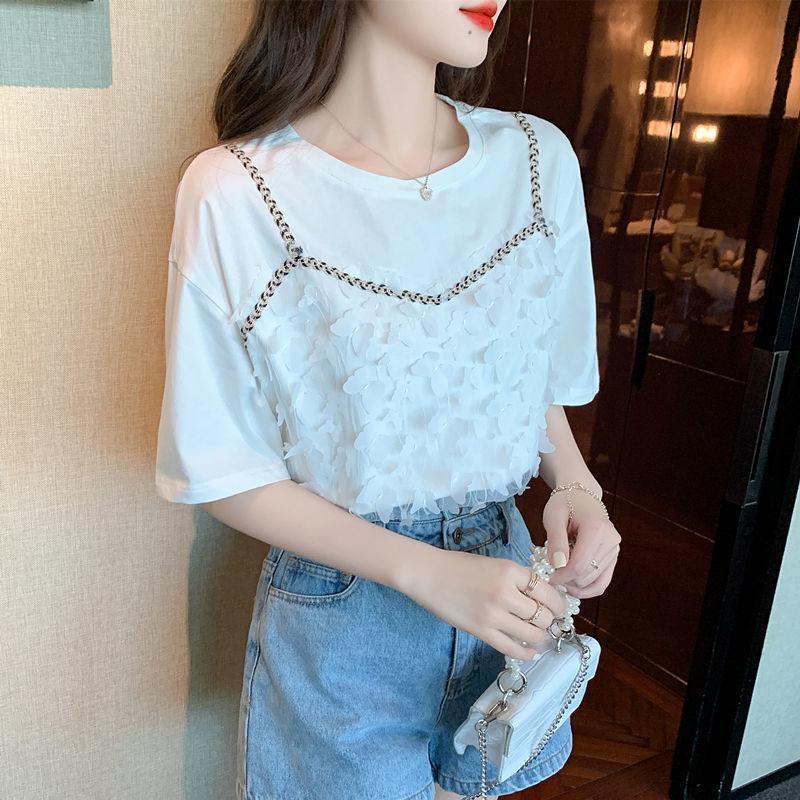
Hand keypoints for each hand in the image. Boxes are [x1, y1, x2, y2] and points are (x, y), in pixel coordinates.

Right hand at [401, 546, 568, 660]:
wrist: (428, 575)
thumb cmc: (459, 566)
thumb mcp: (494, 564)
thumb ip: (517, 579)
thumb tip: (543, 597)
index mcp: (510, 571)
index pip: (547, 592)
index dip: (558, 604)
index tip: (558, 609)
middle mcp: (505, 593)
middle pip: (543, 615)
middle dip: (549, 621)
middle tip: (548, 623)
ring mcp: (493, 614)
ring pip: (532, 634)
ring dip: (540, 637)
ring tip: (539, 636)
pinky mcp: (481, 631)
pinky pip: (512, 648)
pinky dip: (526, 652)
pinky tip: (530, 651)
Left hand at [543, 490, 620, 598]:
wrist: (581, 495)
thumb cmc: (565, 503)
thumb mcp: (554, 517)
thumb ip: (556, 541)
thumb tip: (558, 565)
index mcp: (597, 529)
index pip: (578, 565)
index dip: (561, 576)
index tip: (548, 577)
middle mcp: (611, 541)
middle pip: (587, 575)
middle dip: (567, 580)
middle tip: (552, 574)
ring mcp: (615, 550)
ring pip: (595, 582)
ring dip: (576, 584)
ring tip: (561, 575)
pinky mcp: (614, 557)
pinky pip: (603, 582)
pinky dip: (588, 588)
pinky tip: (573, 586)